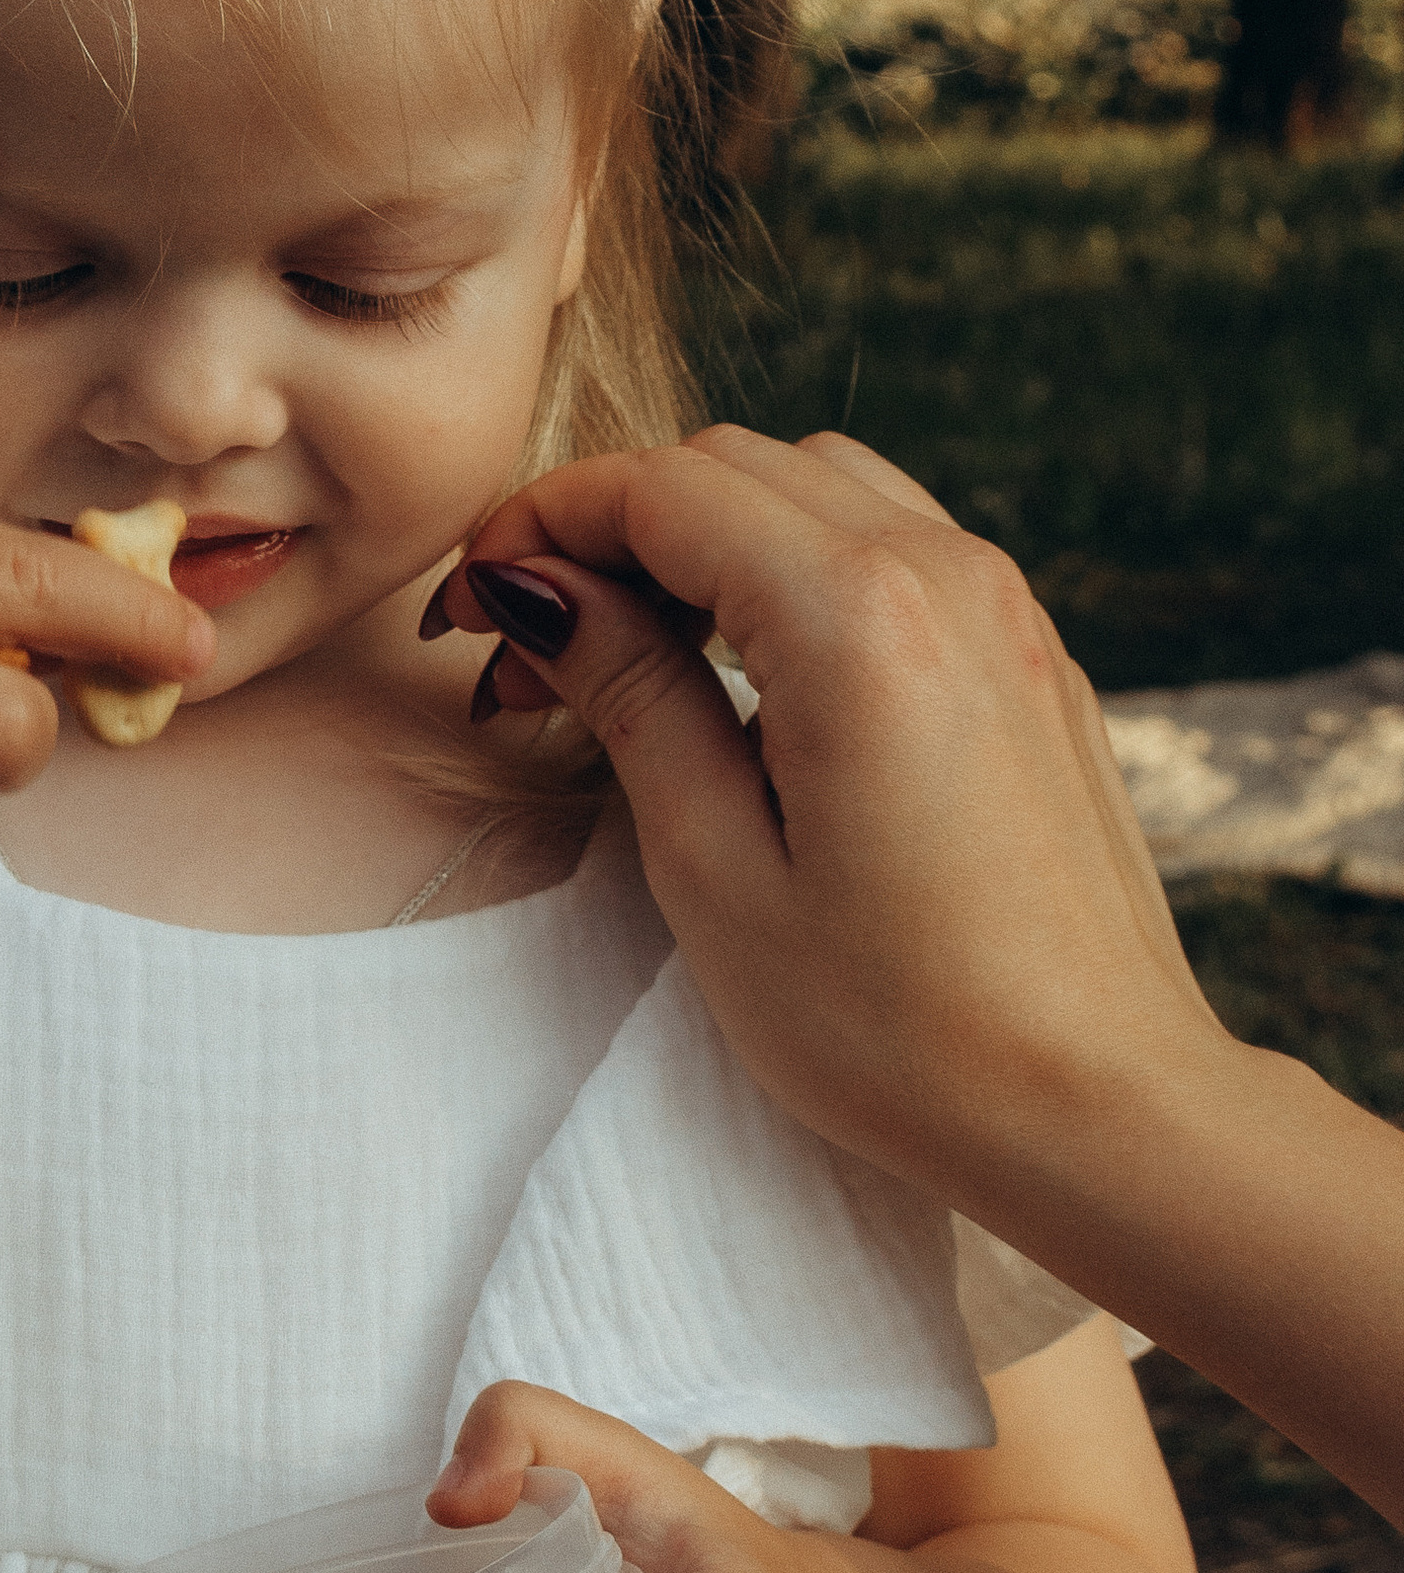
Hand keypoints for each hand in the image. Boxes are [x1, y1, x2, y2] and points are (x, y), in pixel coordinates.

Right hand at [433, 425, 1224, 1201]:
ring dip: (706, 535)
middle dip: (611, 528)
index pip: (659, 489)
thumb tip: (540, 590)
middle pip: (732, 465)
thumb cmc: (899, 1027)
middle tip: (532, 648)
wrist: (1100, 1107)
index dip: (541, 525)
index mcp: (856, 620)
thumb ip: (628, 695)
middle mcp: (945, 575)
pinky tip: (747, 671)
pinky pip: (894, 542)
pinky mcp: (1032, 654)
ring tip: (632, 655)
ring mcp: (1005, 607)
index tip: (471, 605)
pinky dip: (795, 563)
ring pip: (818, 484)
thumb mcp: (716, 867)